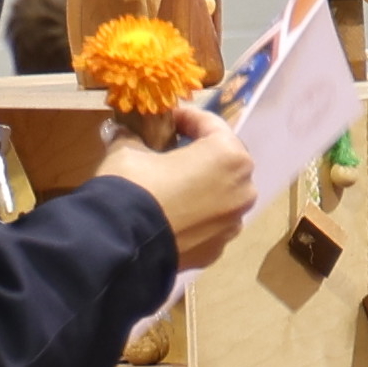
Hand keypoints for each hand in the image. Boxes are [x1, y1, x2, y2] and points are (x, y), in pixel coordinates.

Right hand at [91, 104, 259, 268]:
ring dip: (201, 186)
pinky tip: (170, 215)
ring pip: (221, 195)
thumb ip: (134, 137)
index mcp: (230, 156)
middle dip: (199, 153)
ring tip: (171, 185)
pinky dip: (195, 216)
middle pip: (223, 161)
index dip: (185, 117)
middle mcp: (244, 190)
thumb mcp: (128, 150)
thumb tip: (126, 132)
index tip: (166, 118)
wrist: (123, 245)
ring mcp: (234, 223)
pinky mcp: (218, 249)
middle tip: (170, 150)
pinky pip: (209, 224)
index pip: (210, 124)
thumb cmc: (134, 186)